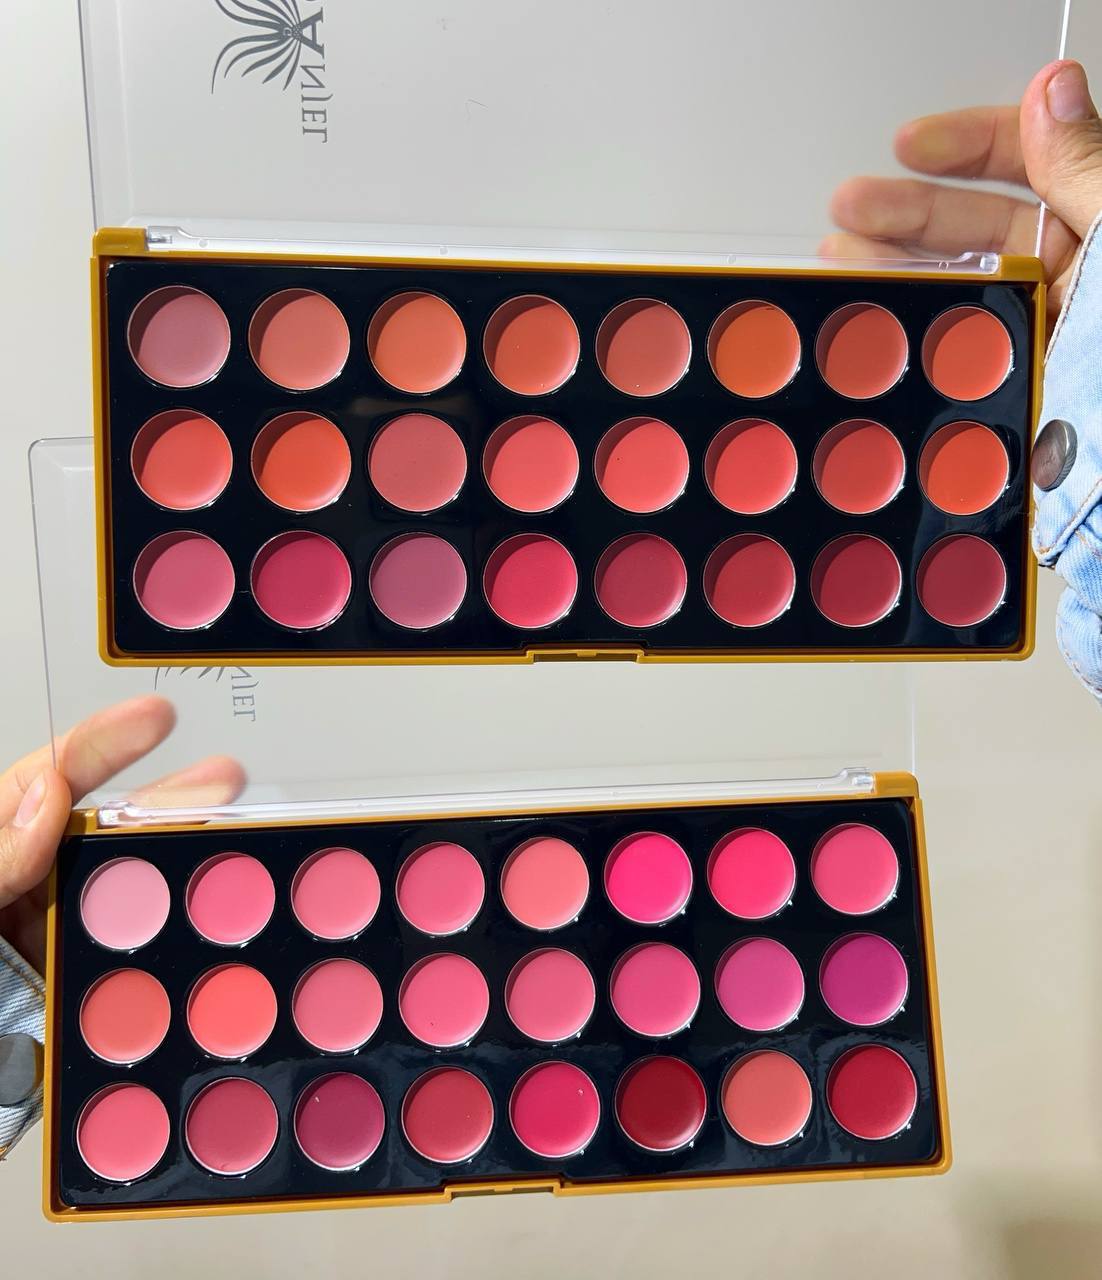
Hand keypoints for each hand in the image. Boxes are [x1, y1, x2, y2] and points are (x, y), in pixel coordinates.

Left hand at [0, 696, 243, 971]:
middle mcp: (18, 888)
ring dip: (174, 873)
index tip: (156, 717)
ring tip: (229, 848)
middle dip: (167, 802)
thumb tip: (45, 803)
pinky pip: (112, 971)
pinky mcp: (57, 1002)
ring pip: (120, 898)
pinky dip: (156, 957)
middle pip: (101, 834)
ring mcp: (40, 944)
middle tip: (222, 779)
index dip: (104, 744)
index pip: (46, 781)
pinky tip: (191, 942)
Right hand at [824, 59, 1101, 330]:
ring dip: (892, 267)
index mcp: (1098, 222)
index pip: (1029, 159)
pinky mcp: (1009, 374)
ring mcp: (1035, 325)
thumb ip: (1085, 168)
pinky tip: (871, 314)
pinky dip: (907, 328)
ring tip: (839, 257)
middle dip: (907, 211)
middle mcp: (1068, 269)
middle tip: (853, 204)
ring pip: (954, 288)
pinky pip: (951, 346)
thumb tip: (1052, 90)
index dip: (966, 146)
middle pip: (975, 226)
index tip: (909, 145)